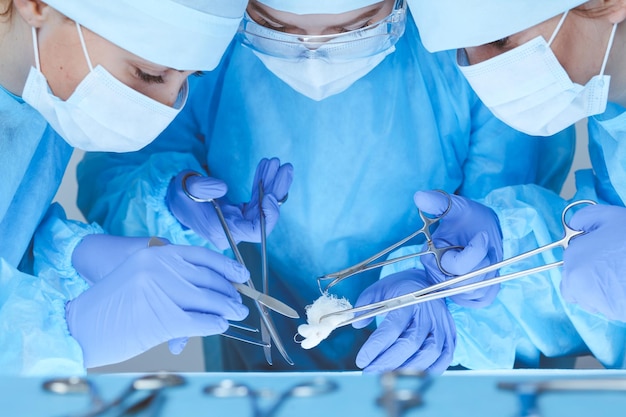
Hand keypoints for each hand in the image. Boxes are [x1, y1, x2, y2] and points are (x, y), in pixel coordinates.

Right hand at [66, 244, 249, 367]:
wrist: (80, 320)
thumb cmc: (113, 297)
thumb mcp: (140, 271)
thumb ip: (171, 273)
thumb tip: (210, 285)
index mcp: (157, 253)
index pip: (203, 256)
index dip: (227, 266)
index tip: (242, 275)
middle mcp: (161, 268)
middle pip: (208, 279)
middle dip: (228, 293)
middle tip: (240, 302)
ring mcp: (161, 293)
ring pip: (207, 300)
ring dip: (225, 309)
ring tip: (234, 314)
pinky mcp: (161, 318)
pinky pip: (198, 321)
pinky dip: (213, 325)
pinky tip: (219, 326)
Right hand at [166, 158, 292, 249]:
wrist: (175, 197)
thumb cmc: (180, 194)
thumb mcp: (186, 188)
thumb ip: (202, 187)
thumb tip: (223, 188)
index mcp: (222, 231)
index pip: (255, 231)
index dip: (268, 215)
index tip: (270, 194)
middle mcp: (234, 230)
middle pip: (265, 216)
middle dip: (275, 191)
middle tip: (285, 167)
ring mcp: (239, 222)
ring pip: (264, 206)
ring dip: (272, 183)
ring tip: (277, 163)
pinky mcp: (241, 213)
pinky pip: (257, 200)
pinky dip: (262, 182)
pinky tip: (267, 167)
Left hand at [352, 269, 455, 374]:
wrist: (428, 281)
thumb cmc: (401, 288)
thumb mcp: (380, 289)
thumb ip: (366, 304)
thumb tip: (356, 324)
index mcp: (410, 300)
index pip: (392, 327)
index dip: (376, 346)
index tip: (362, 360)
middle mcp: (428, 314)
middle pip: (410, 344)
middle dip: (387, 362)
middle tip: (369, 372)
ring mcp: (442, 326)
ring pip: (428, 354)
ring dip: (406, 369)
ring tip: (386, 376)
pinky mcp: (450, 335)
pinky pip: (444, 358)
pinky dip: (429, 370)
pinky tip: (411, 374)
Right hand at [414, 190, 501, 306]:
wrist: (483, 229)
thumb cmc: (470, 218)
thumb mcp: (458, 207)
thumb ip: (439, 203)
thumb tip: (419, 196)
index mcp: (431, 258)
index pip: (456, 267)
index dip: (475, 251)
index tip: (482, 235)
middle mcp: (438, 278)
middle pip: (467, 282)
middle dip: (483, 262)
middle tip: (485, 246)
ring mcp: (452, 290)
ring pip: (476, 290)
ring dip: (488, 271)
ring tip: (486, 256)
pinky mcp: (468, 298)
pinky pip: (483, 298)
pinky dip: (490, 284)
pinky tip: (487, 269)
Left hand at [562, 204, 625, 320]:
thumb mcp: (610, 216)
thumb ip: (585, 219)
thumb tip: (574, 226)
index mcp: (573, 260)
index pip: (570, 262)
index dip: (587, 256)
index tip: (603, 253)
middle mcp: (577, 284)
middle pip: (576, 286)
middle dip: (591, 278)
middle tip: (615, 266)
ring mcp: (596, 302)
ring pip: (593, 299)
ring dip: (604, 292)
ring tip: (624, 275)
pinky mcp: (615, 314)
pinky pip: (611, 309)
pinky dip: (618, 301)